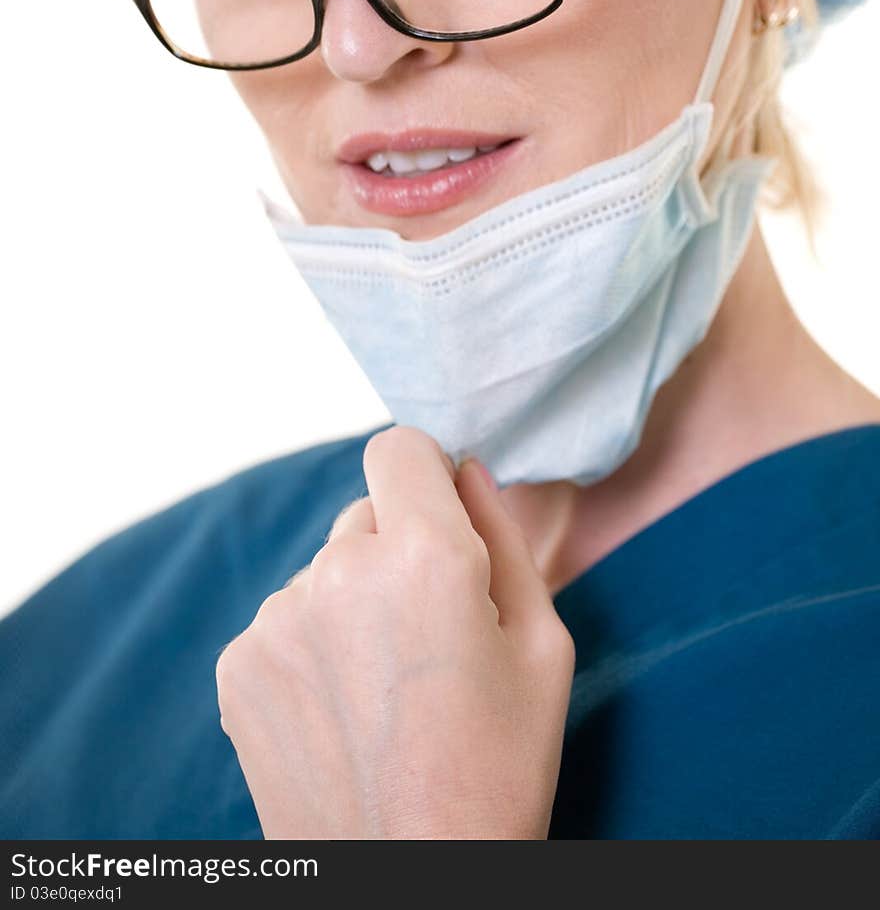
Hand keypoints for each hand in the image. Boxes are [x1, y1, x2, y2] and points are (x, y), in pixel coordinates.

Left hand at [215, 426, 575, 839]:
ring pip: (323, 570)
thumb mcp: (541, 647)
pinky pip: (284, 620)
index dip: (426, 476)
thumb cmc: (497, 770)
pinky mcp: (236, 665)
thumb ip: (504, 536)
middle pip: (364, 511)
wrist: (411, 880)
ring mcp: (277, 620)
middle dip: (397, 549)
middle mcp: (337, 571)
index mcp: (424, 556)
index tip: (442, 520)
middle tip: (429, 634)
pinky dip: (311, 647)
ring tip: (385, 689)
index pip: (400, 446)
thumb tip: (466, 470)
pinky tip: (343, 711)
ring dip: (351, 601)